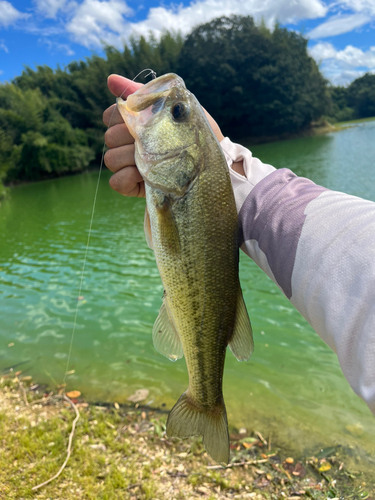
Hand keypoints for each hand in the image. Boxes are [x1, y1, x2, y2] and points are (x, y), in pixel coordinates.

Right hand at [103, 74, 242, 197]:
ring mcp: (130, 166)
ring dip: (129, 158)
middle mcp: (129, 144)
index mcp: (136, 124)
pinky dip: (126, 177)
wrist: (213, 163)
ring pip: (110, 159)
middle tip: (153, 141)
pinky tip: (144, 175)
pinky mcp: (133, 186)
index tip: (140, 120)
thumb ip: (144, 93)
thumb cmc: (195, 133)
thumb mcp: (175, 107)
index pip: (111, 115)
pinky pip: (116, 182)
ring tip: (153, 160)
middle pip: (109, 137)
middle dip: (128, 137)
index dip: (121, 116)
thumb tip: (110, 80)